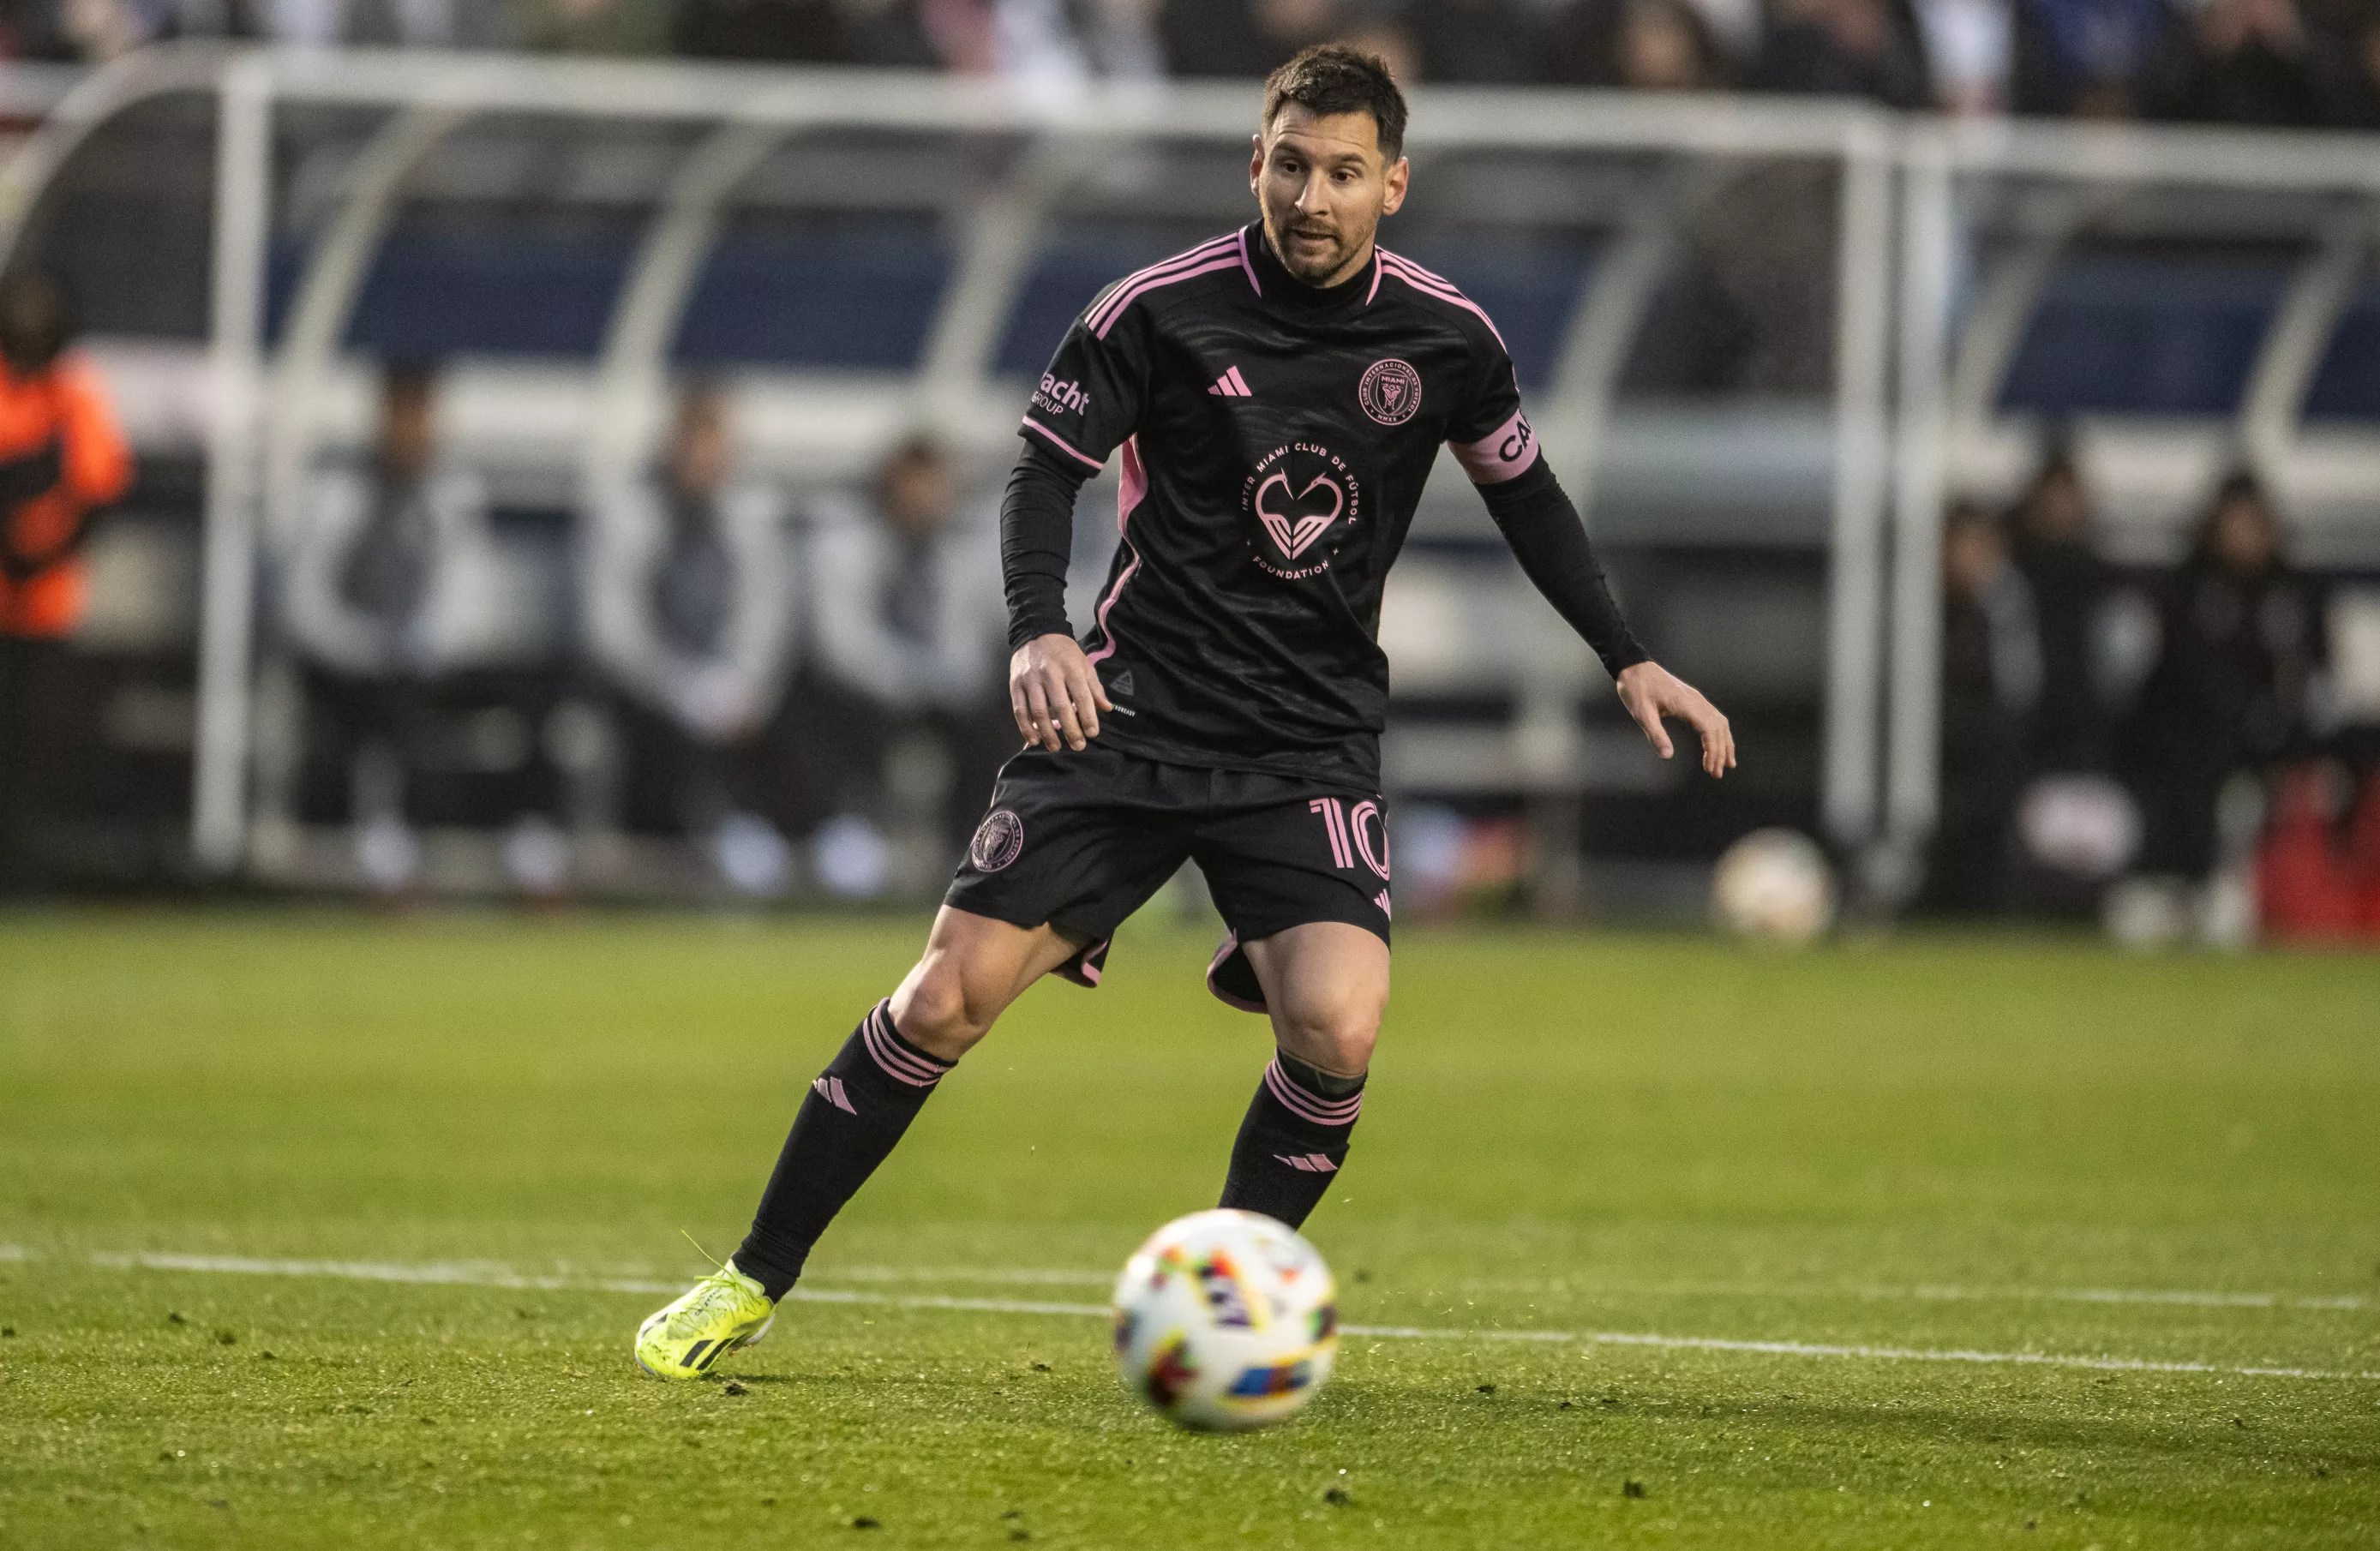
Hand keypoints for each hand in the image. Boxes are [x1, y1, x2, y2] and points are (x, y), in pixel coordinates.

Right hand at [1009, 633, 1110, 751]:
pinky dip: (1026, 727)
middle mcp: (1050, 673)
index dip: (1088, 716)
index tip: (1092, 733)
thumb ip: (1094, 688)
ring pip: (1038, 711)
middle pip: (1060, 706)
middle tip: (1078, 746)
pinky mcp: (1016, 684)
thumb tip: (1106, 708)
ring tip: (1056, 747)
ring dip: (1047, 732)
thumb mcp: (1084, 664)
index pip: (1081, 695)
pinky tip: (1034, 739)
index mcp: (1070, 667)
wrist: (1036, 633)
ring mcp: (1031, 679)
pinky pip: (1020, 709)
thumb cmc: (1063, 652)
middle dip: (1070, 729)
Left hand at [1615, 660, 1734, 778]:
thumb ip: (1655, 734)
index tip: (1709, 768)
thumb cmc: (1636, 689)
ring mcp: (1697, 699)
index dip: (1713, 750)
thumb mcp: (1641, 714)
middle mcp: (1696, 700)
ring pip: (1720, 723)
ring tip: (1727, 764)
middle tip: (1716, 774)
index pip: (1709, 729)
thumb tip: (1668, 756)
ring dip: (1725, 743)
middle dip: (1721, 752)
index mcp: (1686, 704)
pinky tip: (1719, 744)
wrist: (1635, 668)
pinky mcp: (1693, 700)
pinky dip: (1720, 733)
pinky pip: (1713, 717)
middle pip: (1718, 728)